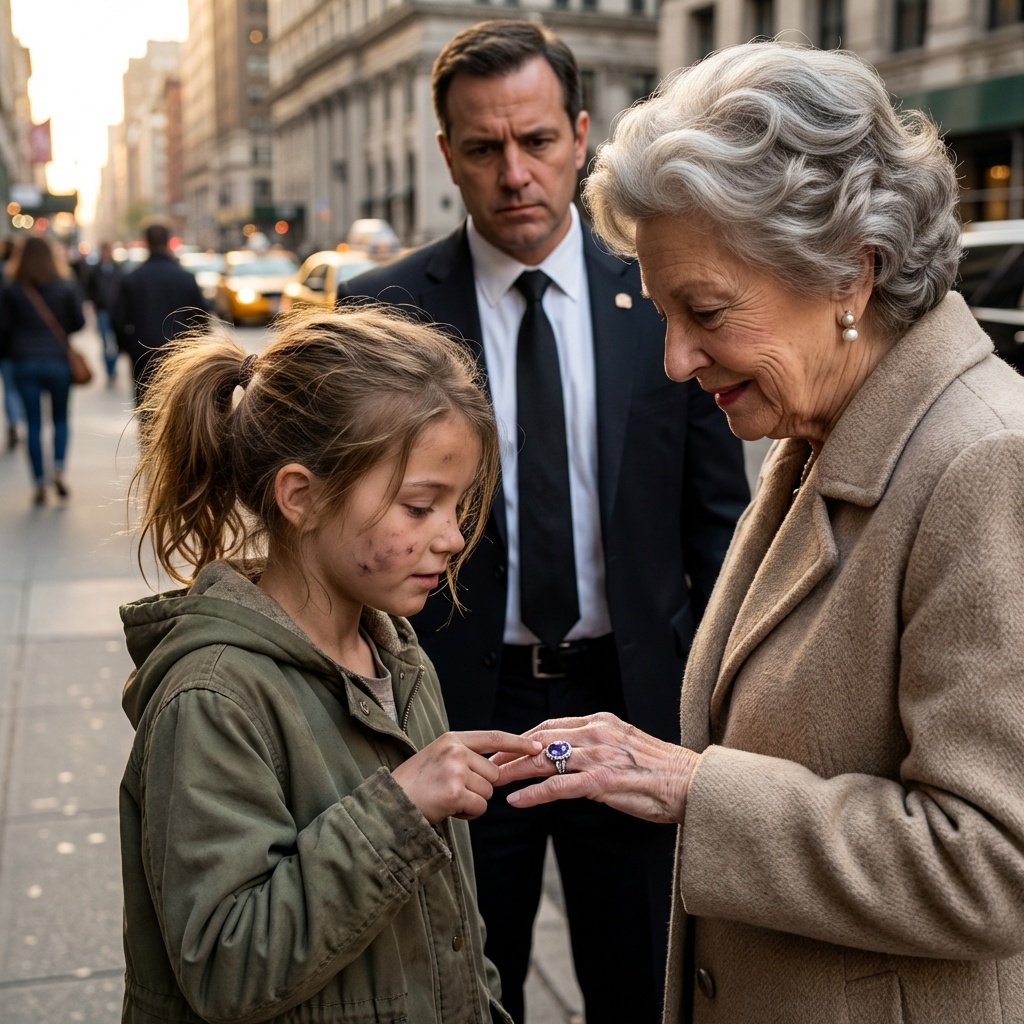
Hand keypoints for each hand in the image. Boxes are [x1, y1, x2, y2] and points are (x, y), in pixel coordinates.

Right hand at [391, 731, 542, 823]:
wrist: (389, 804)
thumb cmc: (414, 785)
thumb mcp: (438, 758)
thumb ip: (464, 757)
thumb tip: (497, 768)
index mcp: (452, 739)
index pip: (494, 737)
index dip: (518, 743)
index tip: (537, 746)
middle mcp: (455, 750)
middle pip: (494, 773)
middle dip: (481, 787)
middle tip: (453, 791)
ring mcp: (455, 770)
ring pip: (488, 792)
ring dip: (473, 802)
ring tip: (447, 799)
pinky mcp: (455, 792)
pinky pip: (479, 807)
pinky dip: (467, 814)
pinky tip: (447, 809)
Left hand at [494, 712, 699, 824]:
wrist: (693, 784)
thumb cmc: (662, 772)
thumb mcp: (626, 747)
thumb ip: (599, 746)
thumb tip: (574, 758)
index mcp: (601, 722)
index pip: (551, 726)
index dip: (523, 738)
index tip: (504, 748)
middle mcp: (597, 733)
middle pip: (540, 739)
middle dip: (510, 752)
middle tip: (488, 764)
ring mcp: (599, 756)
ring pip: (544, 760)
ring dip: (514, 771)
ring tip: (493, 781)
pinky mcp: (603, 781)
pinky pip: (558, 787)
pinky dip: (533, 793)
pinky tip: (516, 800)